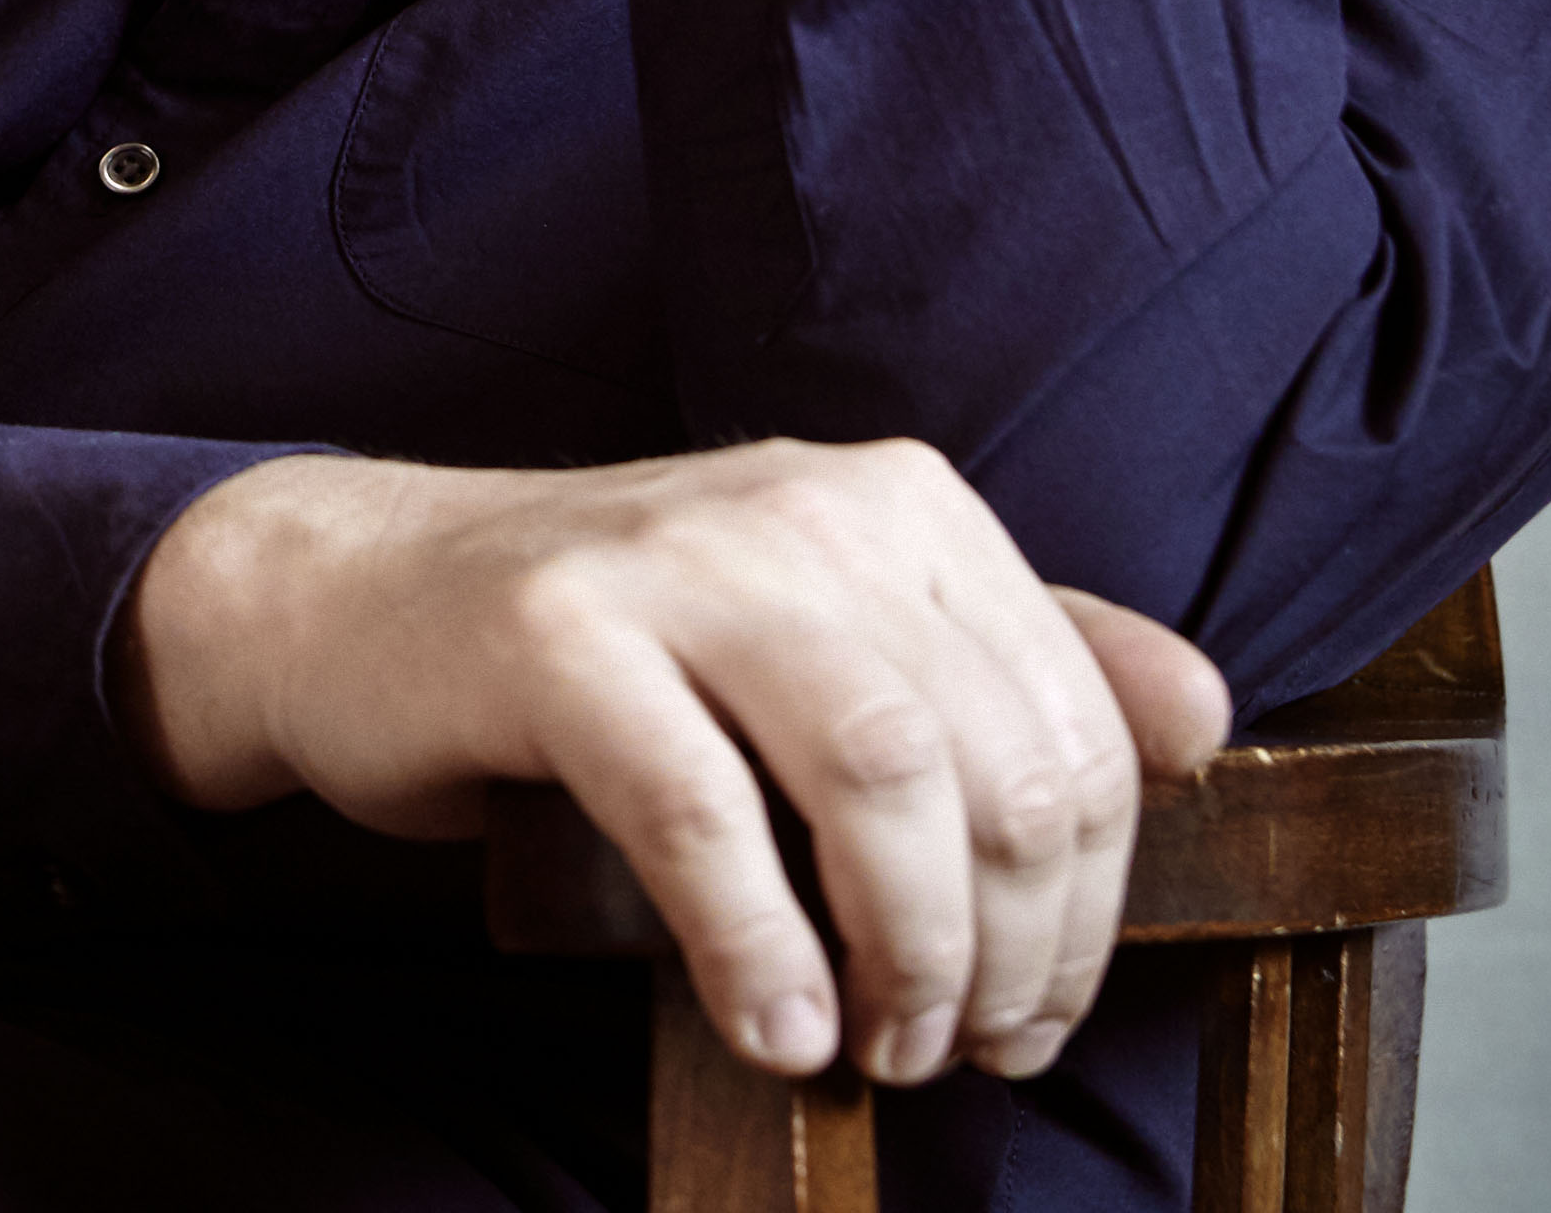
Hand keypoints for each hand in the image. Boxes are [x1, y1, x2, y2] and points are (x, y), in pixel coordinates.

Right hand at [117, 440, 1230, 1087]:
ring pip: (878, 776)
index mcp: (895, 500)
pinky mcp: (553, 634)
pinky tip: (774, 1027)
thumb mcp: (824, 636)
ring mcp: (673, 560)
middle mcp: (802, 503)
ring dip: (904, 954)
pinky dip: (758, 948)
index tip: (1030, 1008)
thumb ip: (1006, 667)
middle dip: (1008, 951)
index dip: (1085, 905)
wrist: (350, 598)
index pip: (1071, 725)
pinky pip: (698, 813)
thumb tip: (1200, 719)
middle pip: (991, 763)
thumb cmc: (609, 647)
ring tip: (874, 1049)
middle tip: (956, 1050)